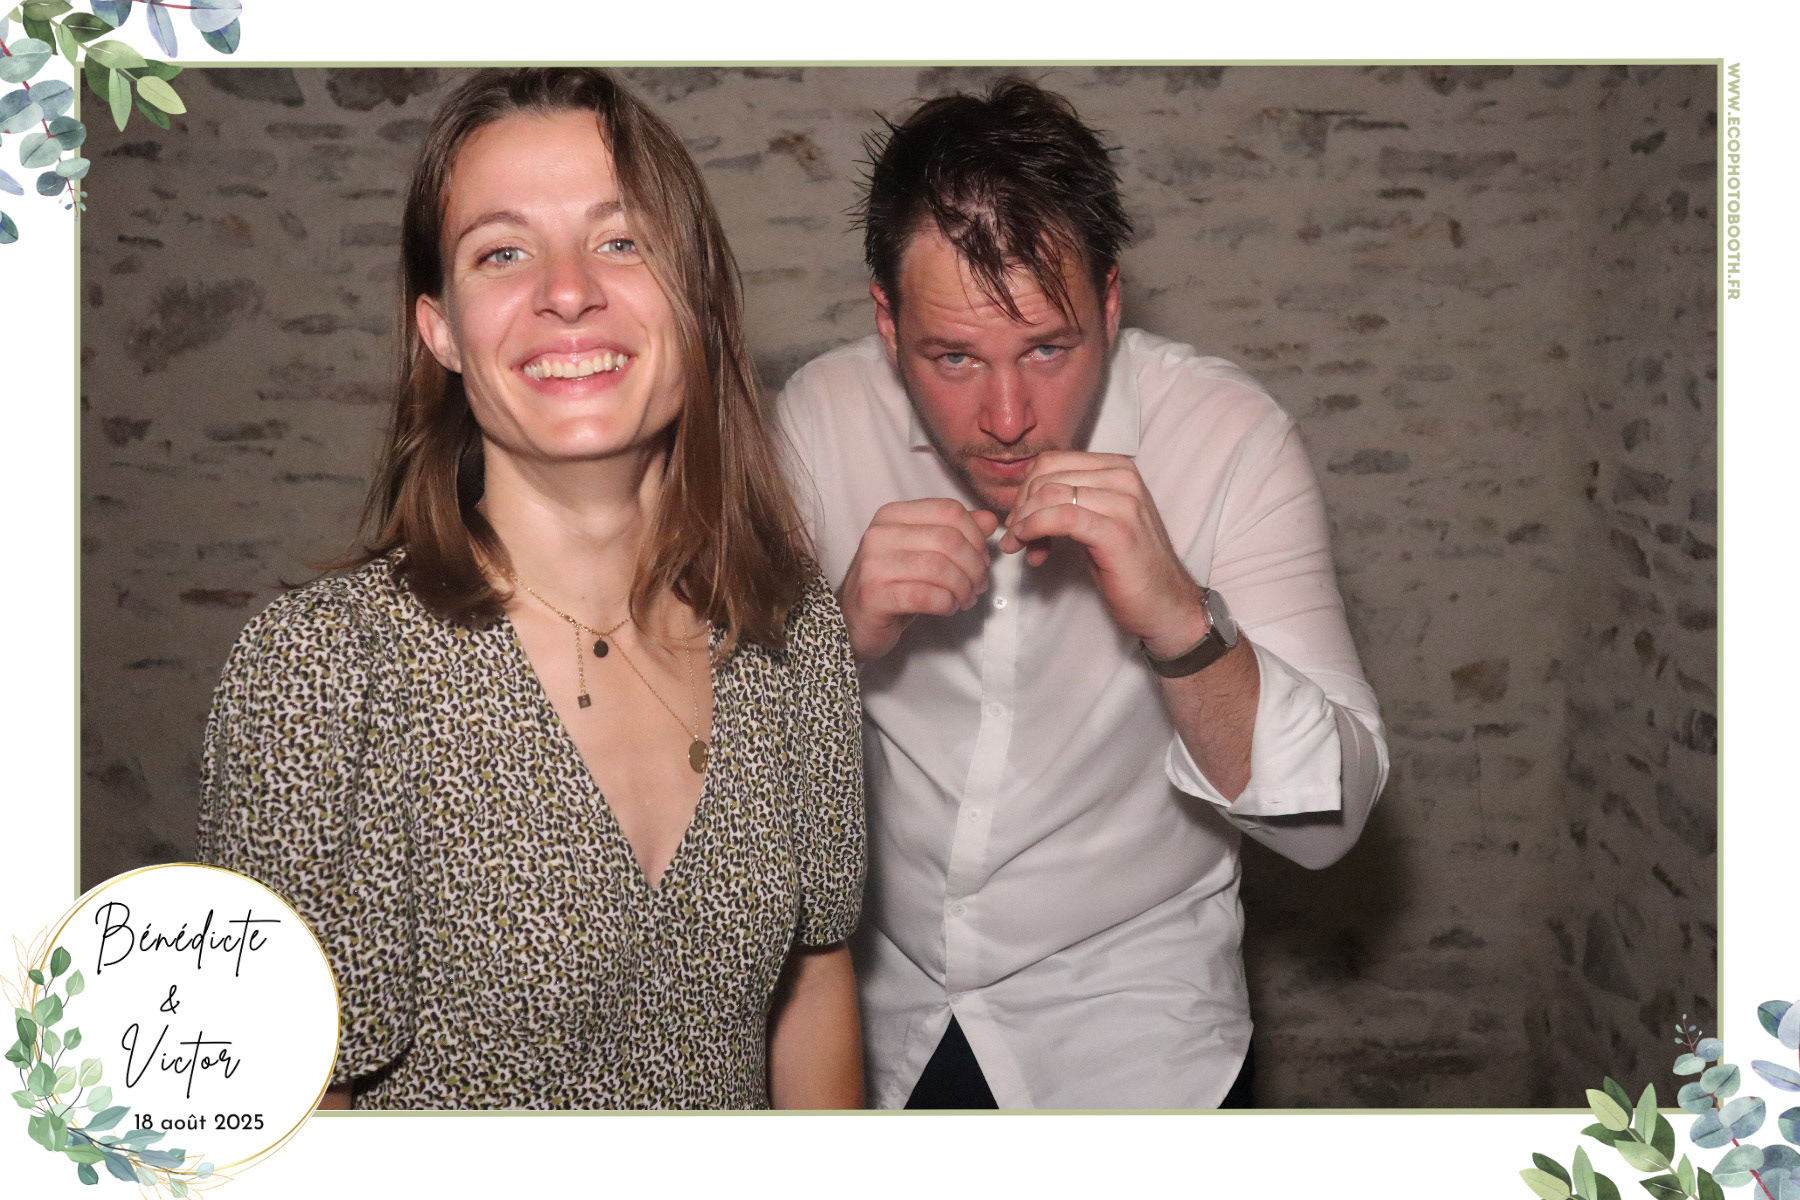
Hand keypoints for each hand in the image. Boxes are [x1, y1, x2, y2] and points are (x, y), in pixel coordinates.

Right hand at [839, 498, 999, 661]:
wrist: (854, 622)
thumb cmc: (894, 585)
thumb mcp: (925, 553)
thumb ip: (957, 533)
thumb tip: (989, 521)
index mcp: (892, 515)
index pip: (949, 510)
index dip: (976, 536)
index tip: (981, 559)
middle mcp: (879, 534)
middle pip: (949, 539)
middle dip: (974, 566)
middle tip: (978, 585)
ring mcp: (872, 564)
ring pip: (940, 568)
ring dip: (963, 588)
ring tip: (965, 599)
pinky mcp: (873, 595)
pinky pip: (925, 595)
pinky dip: (946, 603)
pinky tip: (947, 608)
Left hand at [998, 451, 1208, 656]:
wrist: (1165, 602)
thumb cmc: (1128, 566)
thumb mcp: (1098, 520)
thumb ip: (1069, 500)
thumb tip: (1023, 500)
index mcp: (1118, 468)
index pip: (1052, 461)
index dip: (1025, 490)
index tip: (1018, 520)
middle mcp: (1123, 477)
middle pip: (1046, 476)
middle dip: (1020, 507)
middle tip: (1015, 537)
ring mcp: (1123, 503)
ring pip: (1050, 494)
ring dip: (1023, 522)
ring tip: (1021, 547)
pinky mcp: (1116, 531)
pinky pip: (1061, 517)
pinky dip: (1035, 528)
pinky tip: (1029, 545)